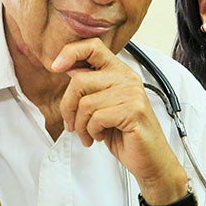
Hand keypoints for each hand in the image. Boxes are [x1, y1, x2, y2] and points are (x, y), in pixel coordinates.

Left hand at [52, 39, 185, 195]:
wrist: (149, 158)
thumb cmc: (125, 134)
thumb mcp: (102, 106)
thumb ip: (88, 86)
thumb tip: (64, 68)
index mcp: (119, 72)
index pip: (93, 46)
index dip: (71, 52)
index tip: (56, 67)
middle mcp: (127, 78)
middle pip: (80, 81)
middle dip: (68, 107)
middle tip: (72, 125)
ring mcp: (132, 93)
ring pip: (86, 103)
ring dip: (81, 125)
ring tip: (89, 134)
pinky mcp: (133, 110)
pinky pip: (97, 118)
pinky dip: (92, 132)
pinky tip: (100, 136)